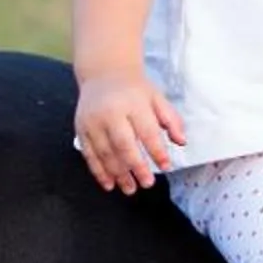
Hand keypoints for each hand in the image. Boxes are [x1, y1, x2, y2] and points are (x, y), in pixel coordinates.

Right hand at [74, 72, 184, 192]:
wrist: (104, 74)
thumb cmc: (134, 90)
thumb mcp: (157, 98)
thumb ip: (171, 120)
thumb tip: (182, 142)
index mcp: (133, 104)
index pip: (147, 131)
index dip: (157, 151)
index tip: (166, 167)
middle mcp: (110, 113)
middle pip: (123, 145)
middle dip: (136, 167)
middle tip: (147, 183)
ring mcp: (92, 122)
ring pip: (105, 153)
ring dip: (117, 174)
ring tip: (130, 189)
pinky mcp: (80, 129)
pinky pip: (89, 154)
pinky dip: (98, 172)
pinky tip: (109, 184)